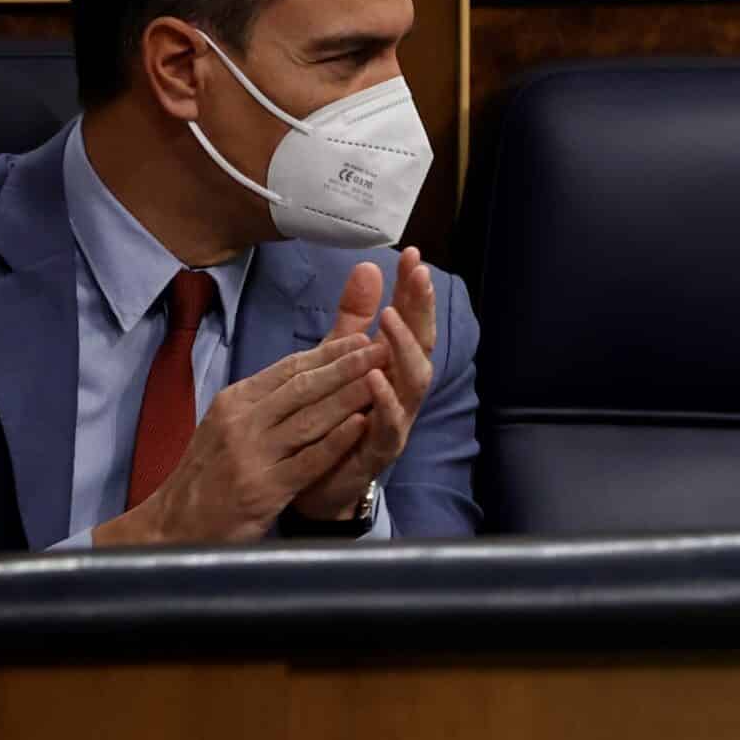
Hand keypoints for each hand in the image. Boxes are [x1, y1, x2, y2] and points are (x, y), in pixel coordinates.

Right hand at [93, 335, 381, 544]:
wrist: (173, 525)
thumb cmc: (209, 474)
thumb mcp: (228, 426)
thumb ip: (264, 402)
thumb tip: (307, 371)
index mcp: (235, 402)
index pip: (288, 370)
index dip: (328, 353)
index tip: (362, 338)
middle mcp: (242, 423)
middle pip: (303, 387)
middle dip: (346, 367)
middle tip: (382, 349)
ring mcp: (252, 456)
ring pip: (310, 419)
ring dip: (349, 397)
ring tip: (381, 379)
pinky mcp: (263, 489)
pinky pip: (308, 461)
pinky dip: (337, 442)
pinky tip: (362, 425)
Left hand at [290, 247, 439, 520]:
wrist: (316, 483)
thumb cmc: (334, 418)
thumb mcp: (340, 360)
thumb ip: (354, 318)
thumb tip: (369, 267)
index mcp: (395, 367)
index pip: (411, 320)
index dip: (414, 290)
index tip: (412, 256)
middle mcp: (403, 390)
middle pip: (423, 344)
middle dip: (422, 309)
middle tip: (418, 275)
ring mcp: (397, 419)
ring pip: (415, 382)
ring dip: (405, 348)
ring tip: (390, 318)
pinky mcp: (381, 449)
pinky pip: (391, 425)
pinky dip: (385, 400)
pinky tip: (374, 377)